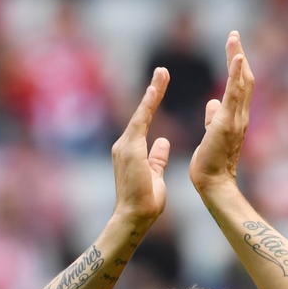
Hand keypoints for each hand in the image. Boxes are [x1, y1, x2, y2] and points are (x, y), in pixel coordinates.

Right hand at [111, 67, 170, 224]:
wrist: (134, 217)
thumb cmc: (145, 202)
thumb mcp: (154, 175)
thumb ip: (156, 158)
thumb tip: (162, 142)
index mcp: (131, 152)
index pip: (144, 123)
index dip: (151, 105)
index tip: (159, 87)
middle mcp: (124, 146)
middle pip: (141, 114)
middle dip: (152, 92)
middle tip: (163, 71)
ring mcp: (125, 146)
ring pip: (141, 114)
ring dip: (152, 92)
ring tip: (163, 73)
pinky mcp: (129, 149)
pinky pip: (141, 122)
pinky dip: (148, 105)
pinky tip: (155, 90)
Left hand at [190, 31, 253, 194]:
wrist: (213, 185)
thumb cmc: (210, 166)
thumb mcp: (211, 136)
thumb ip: (214, 118)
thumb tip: (212, 103)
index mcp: (235, 119)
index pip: (238, 88)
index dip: (236, 67)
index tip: (232, 49)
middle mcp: (240, 117)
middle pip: (243, 80)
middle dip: (238, 56)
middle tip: (233, 35)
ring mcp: (236, 120)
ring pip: (241, 83)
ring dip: (237, 58)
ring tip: (233, 38)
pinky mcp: (227, 124)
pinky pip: (234, 95)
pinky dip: (236, 74)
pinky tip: (237, 57)